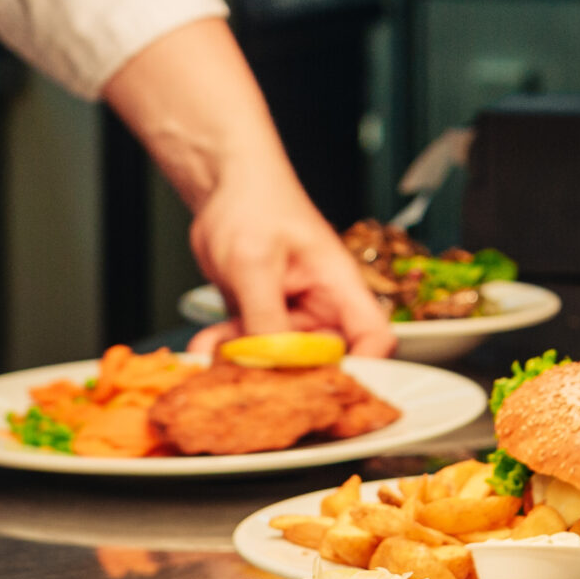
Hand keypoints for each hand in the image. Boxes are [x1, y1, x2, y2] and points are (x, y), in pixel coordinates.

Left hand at [185, 171, 394, 357]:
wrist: (223, 188)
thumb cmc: (255, 204)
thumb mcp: (255, 262)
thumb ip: (264, 316)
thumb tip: (270, 362)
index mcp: (339, 286)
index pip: (373, 337)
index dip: (365, 367)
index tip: (336, 389)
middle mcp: (321, 307)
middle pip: (323, 361)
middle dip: (286, 374)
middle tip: (252, 378)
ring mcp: (291, 316)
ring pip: (278, 360)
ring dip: (246, 363)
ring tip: (215, 355)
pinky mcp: (262, 320)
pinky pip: (250, 349)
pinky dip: (227, 350)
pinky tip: (206, 345)